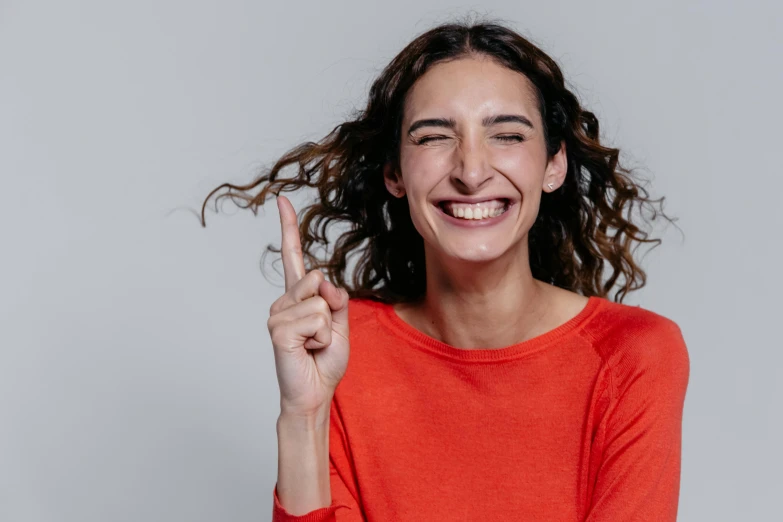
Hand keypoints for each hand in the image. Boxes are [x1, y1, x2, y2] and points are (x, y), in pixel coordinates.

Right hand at [267, 195, 349, 418]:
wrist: (315, 392)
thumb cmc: (324, 360)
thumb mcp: (340, 324)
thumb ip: (336, 299)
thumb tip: (324, 284)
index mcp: (298, 296)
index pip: (293, 256)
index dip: (288, 227)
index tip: (282, 199)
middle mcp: (283, 301)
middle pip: (319, 279)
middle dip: (332, 308)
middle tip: (321, 336)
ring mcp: (277, 315)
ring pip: (320, 302)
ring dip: (327, 328)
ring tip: (313, 345)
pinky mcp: (277, 330)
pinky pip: (315, 319)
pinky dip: (321, 338)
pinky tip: (307, 350)